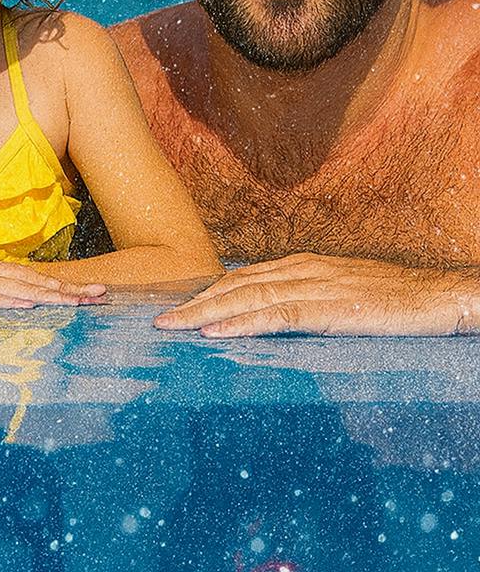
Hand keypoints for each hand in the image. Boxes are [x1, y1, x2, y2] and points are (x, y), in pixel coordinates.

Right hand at [0, 247, 106, 307]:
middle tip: (100, 295)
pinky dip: (7, 299)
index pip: (24, 275)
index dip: (57, 283)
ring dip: (47, 294)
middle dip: (66, 288)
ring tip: (77, 302)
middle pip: (28, 278)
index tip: (85, 292)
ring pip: (12, 286)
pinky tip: (29, 303)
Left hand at [153, 253, 477, 336]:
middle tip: (160, 321)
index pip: (243, 277)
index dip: (208, 292)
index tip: (179, 307)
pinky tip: (217, 333)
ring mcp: (314, 286)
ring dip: (205, 313)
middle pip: (236, 285)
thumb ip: (307, 298)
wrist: (437, 295)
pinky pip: (276, 316)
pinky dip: (241, 323)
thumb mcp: (341, 293)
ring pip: (247, 297)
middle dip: (195, 303)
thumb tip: (275, 313)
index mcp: (302, 265)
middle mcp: (301, 269)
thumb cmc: (392, 299)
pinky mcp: (329, 308)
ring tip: (174, 327)